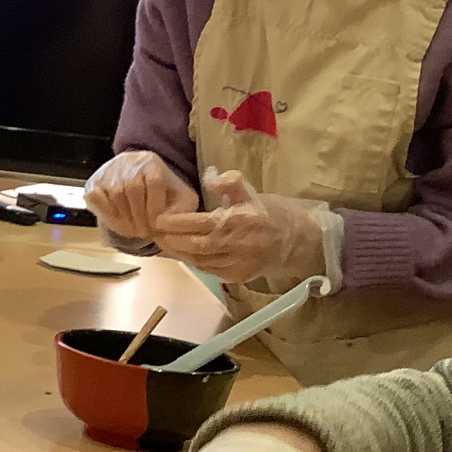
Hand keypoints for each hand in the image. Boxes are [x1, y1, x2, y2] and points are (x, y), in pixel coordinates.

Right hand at [83, 151, 197, 240]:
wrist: (137, 181)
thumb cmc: (162, 193)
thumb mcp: (180, 199)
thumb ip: (181, 210)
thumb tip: (165, 222)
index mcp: (152, 162)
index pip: (154, 181)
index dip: (155, 207)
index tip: (157, 225)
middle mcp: (128, 162)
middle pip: (132, 189)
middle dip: (139, 216)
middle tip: (144, 233)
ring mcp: (109, 171)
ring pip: (115, 195)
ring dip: (125, 218)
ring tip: (133, 231)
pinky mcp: (94, 182)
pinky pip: (96, 199)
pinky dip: (107, 214)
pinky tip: (118, 222)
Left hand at [151, 169, 328, 284]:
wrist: (297, 242)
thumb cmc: (269, 212)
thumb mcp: (252, 191)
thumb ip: (229, 182)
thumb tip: (209, 174)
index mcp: (238, 221)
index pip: (198, 224)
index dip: (175, 223)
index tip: (158, 218)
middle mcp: (237, 245)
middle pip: (193, 246)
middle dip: (170, 240)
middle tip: (154, 232)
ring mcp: (237, 264)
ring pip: (198, 260)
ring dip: (178, 252)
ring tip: (163, 241)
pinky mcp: (237, 276)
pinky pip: (208, 269)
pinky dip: (192, 261)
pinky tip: (182, 252)